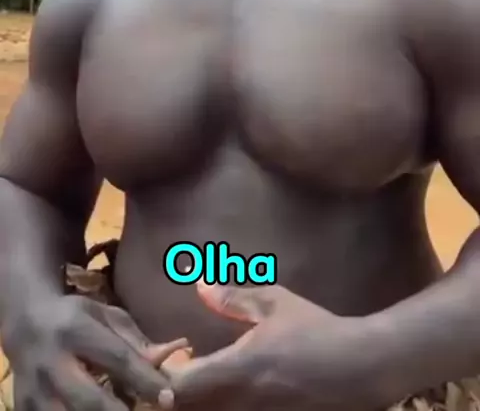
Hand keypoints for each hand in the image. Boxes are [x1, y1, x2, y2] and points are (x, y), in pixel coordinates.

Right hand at [3, 293, 188, 410]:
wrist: (25, 325)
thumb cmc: (75, 317)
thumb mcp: (105, 315)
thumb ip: (134, 339)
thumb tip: (166, 362)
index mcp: (74, 329)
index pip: (116, 359)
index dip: (144, 380)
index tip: (168, 398)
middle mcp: (50, 362)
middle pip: (89, 401)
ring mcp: (33, 391)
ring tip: (123, 409)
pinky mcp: (24, 409)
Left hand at [167, 282, 372, 410]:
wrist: (361, 368)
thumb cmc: (315, 330)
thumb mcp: (276, 304)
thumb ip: (234, 298)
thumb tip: (199, 286)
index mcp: (238, 369)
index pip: (180, 386)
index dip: (166, 375)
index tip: (172, 357)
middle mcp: (241, 403)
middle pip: (188, 409)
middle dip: (178, 393)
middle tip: (182, 370)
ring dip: (199, 401)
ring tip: (203, 380)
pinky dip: (221, 407)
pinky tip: (227, 391)